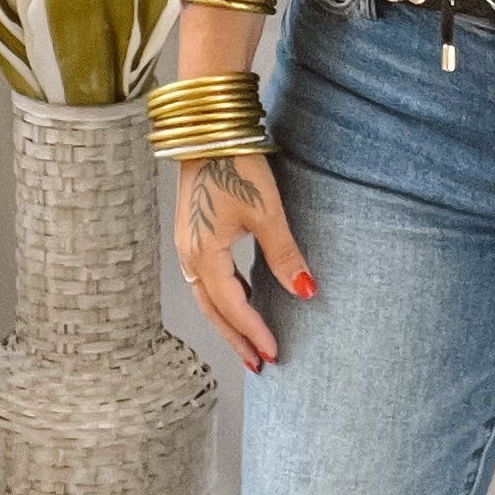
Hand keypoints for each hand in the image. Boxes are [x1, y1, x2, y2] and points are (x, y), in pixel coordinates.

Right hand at [174, 152, 314, 371]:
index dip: (254, 332)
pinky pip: (207, 277)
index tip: (274, 354)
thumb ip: (284, 256)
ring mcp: (188, 244)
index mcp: (204, 255)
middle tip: (259, 364)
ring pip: (208, 296)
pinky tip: (243, 300)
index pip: (232, 306)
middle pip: (213, 310)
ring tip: (251, 342)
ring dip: (229, 320)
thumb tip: (306, 292)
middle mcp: (190, 255)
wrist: (208, 129)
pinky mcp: (194, 233)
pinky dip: (225, 297)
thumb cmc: (235, 166)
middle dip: (237, 338)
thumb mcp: (267, 213)